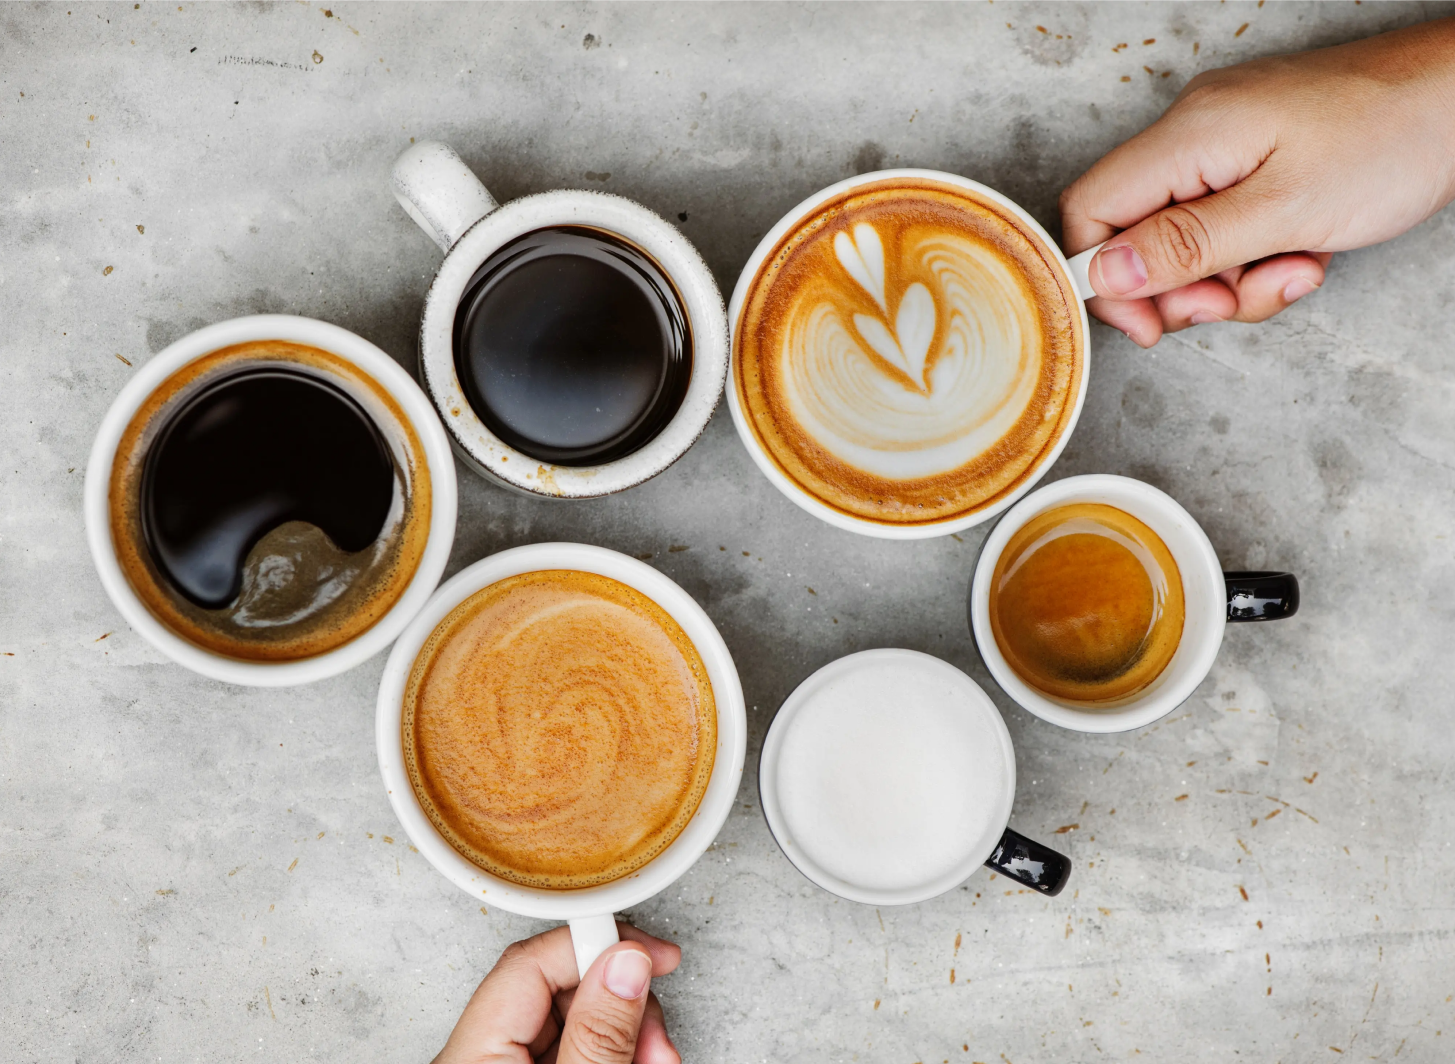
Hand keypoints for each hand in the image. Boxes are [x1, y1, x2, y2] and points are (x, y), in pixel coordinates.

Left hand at [433, 923, 681, 1063]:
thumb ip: (597, 1034)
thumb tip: (625, 963)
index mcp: (474, 1055)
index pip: (532, 962)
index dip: (598, 945)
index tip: (652, 955)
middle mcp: (482, 1057)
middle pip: (560, 990)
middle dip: (623, 1002)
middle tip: (658, 1037)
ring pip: (575, 1021)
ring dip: (628, 1032)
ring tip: (656, 1061)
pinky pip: (574, 1049)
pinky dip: (613, 1052)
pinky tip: (639, 1063)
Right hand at [1060, 18, 1454, 346]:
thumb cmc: (1395, 137)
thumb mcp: (1285, 210)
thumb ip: (1187, 246)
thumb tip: (1106, 273)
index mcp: (1190, 135)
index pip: (1092, 209)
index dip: (1105, 277)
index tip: (1150, 323)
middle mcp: (1196, 134)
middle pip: (1137, 234)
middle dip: (1183, 288)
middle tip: (1232, 302)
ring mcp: (1227, 146)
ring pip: (1187, 242)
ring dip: (1231, 281)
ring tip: (1293, 270)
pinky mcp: (1258, 161)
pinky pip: (1228, 228)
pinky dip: (1258, 258)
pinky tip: (1304, 253)